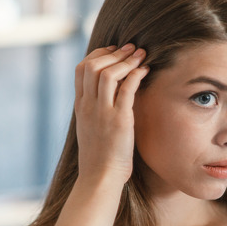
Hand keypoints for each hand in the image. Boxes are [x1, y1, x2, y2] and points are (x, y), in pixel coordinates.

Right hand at [74, 44, 148, 185]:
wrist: (99, 178)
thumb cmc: (99, 158)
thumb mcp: (90, 129)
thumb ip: (94, 111)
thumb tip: (106, 98)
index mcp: (80, 106)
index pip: (81, 69)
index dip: (98, 54)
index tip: (113, 51)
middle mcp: (88, 106)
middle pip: (93, 66)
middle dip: (114, 52)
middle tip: (131, 48)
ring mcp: (102, 112)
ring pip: (108, 73)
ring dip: (126, 60)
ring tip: (140, 55)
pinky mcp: (119, 120)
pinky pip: (127, 89)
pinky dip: (136, 75)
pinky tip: (146, 71)